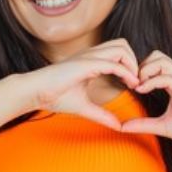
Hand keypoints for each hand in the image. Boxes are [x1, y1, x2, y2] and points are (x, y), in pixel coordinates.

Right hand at [25, 38, 142, 130]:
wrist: (35, 92)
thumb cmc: (54, 96)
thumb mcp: (84, 107)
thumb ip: (101, 115)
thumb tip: (117, 126)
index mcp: (90, 61)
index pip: (117, 52)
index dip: (129, 66)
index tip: (132, 84)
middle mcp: (91, 55)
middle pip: (123, 44)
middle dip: (134, 60)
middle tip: (135, 81)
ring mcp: (89, 57)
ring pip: (121, 48)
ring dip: (132, 64)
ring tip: (133, 82)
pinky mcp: (86, 64)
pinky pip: (114, 63)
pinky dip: (126, 73)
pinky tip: (129, 85)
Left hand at [120, 50, 171, 152]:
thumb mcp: (162, 126)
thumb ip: (143, 124)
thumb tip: (122, 127)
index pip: (154, 63)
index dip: (138, 71)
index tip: (128, 86)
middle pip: (156, 55)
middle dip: (139, 66)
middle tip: (131, 85)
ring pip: (160, 60)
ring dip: (144, 71)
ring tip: (137, 88)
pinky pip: (166, 77)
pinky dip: (151, 81)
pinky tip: (142, 91)